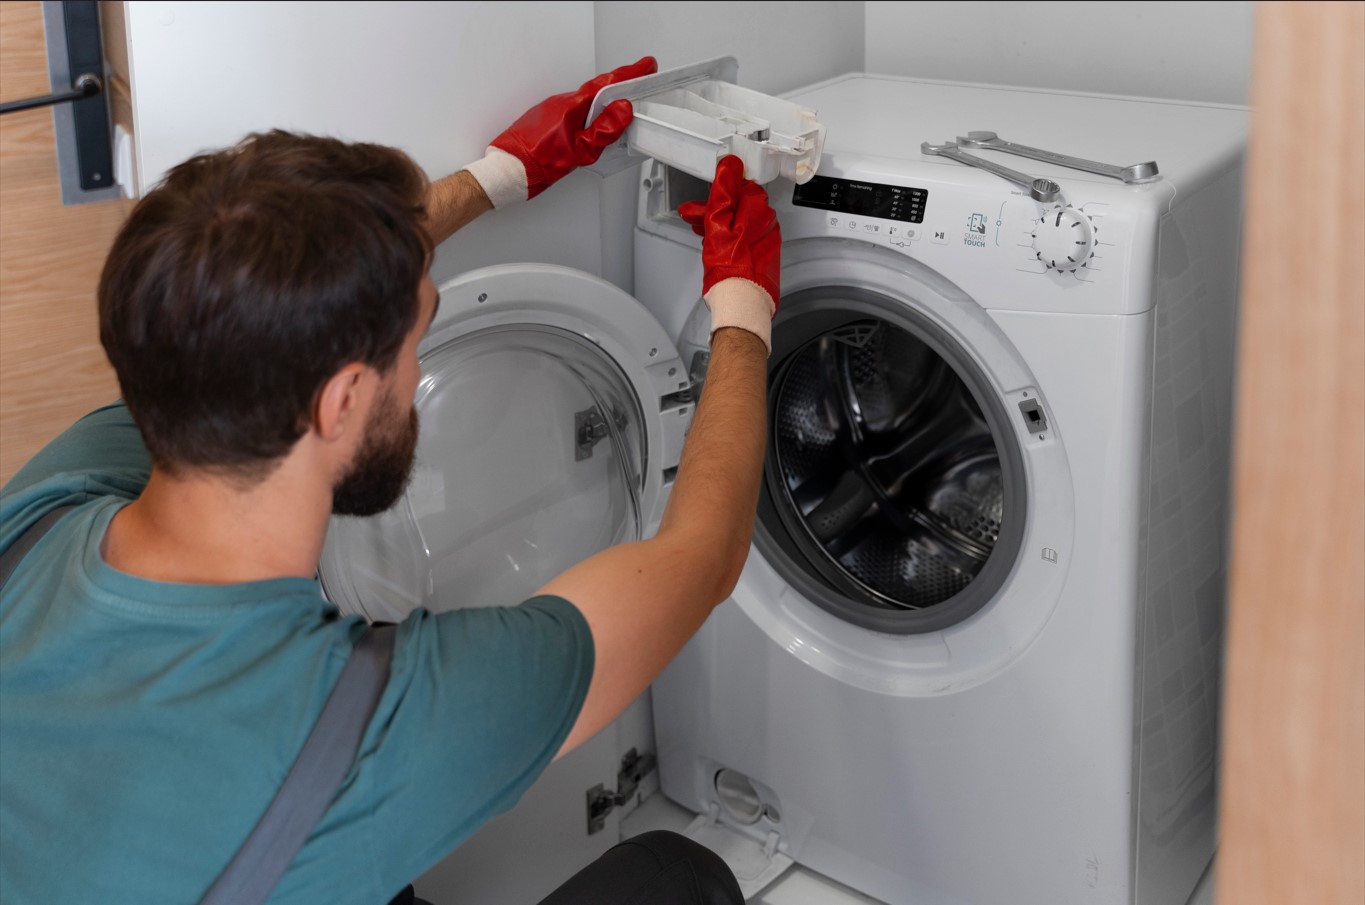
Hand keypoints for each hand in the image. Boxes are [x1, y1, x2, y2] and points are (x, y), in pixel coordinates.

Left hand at [464, 56, 656, 206]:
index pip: (605, 85)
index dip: (628, 74)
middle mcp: (560, 103)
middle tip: (638, 87)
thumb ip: (603, 131)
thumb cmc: (535, 164)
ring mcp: (551, 111)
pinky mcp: (545, 120)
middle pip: (596, 92)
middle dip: (619, 89)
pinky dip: (586, 116)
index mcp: (571, 107)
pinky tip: (590, 130)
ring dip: (602, 106)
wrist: (505, 170)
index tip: (645, 66)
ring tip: (617, 115)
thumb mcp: (578, 152)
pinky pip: (572, 112)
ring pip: (584, 104)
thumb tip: (622, 111)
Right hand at [678, 155, 780, 351]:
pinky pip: (747, 239)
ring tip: (701, 231)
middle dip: (716, 209)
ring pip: (741, 223)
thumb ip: (724, 191)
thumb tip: (730, 166)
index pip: (740, 186)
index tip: (706, 196)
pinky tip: (718, 245)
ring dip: (721, 224)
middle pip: (740, 206)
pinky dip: (731, 238)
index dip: (719, 190)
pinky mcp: (765, 256)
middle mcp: (768, 223)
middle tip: (696, 215)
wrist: (742, 301)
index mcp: (758, 209)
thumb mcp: (718, 222)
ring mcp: (768, 241)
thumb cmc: (730, 268)